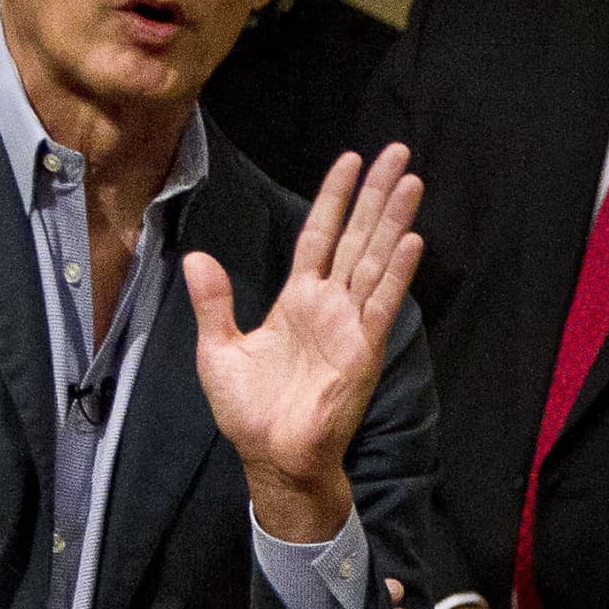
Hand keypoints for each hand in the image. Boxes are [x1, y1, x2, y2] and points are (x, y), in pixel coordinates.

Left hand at [190, 142, 425, 542]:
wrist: (272, 456)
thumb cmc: (248, 410)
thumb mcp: (217, 349)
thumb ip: (214, 302)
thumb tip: (197, 257)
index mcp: (298, 299)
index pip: (320, 235)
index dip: (335, 197)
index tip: (351, 160)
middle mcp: (330, 304)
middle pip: (358, 236)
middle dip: (376, 194)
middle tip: (398, 152)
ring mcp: (350, 324)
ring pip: (376, 260)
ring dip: (394, 220)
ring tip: (410, 181)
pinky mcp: (363, 348)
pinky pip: (381, 303)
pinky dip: (397, 272)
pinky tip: (411, 239)